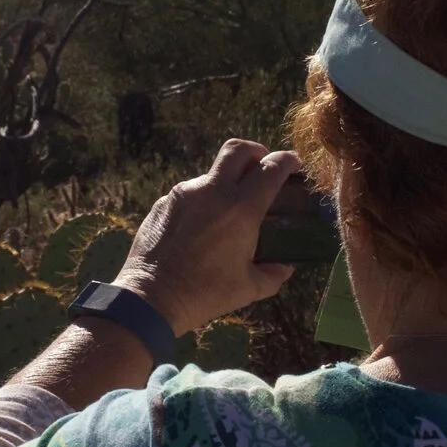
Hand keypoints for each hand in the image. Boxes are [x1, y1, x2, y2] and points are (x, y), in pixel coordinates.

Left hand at [113, 140, 302, 333]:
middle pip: (238, 149)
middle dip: (256, 151)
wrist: (152, 298)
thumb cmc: (206, 293)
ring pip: (211, 174)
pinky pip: (189, 194)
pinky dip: (202, 203)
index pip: (271, 169)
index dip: (287, 160)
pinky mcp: (164, 202)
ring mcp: (184, 193)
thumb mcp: (249, 288)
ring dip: (225, 184)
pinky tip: (199, 228)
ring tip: (226, 213)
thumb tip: (286, 267)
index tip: (294, 164)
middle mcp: (213, 191)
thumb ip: (273, 274)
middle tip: (262, 167)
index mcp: (241, 209)